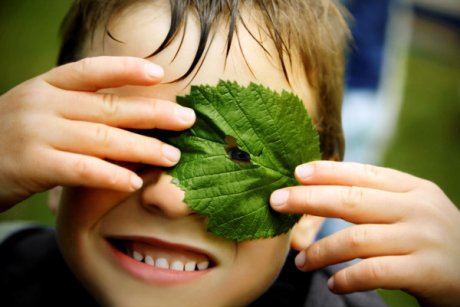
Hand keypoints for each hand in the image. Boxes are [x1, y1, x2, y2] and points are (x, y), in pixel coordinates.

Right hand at [0, 56, 194, 210]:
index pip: (92, 70)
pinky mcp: (33, 165)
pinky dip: (111, 175)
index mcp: (46, 84)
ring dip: (143, 148)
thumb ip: (76, 108)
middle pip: (110, 106)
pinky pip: (82, 170)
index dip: (127, 69)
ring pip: (103, 138)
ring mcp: (37, 132)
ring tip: (173, 156)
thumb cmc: (12, 137)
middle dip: (153, 113)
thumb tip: (129, 116)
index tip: (160, 74)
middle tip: (187, 119)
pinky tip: (135, 182)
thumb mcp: (39, 109)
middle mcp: (44, 103)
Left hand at [270, 161, 459, 306]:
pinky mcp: (426, 272)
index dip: (327, 172)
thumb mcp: (413, 209)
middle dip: (310, 199)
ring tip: (300, 261)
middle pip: (353, 200)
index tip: (296, 172)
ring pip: (357, 239)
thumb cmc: (431, 240)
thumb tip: (322, 189)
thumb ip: (378, 198)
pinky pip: (375, 272)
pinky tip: (332, 283)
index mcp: (413, 188)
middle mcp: (418, 208)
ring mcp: (422, 239)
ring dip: (321, 251)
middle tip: (277, 201)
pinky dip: (348, 277)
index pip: (364, 174)